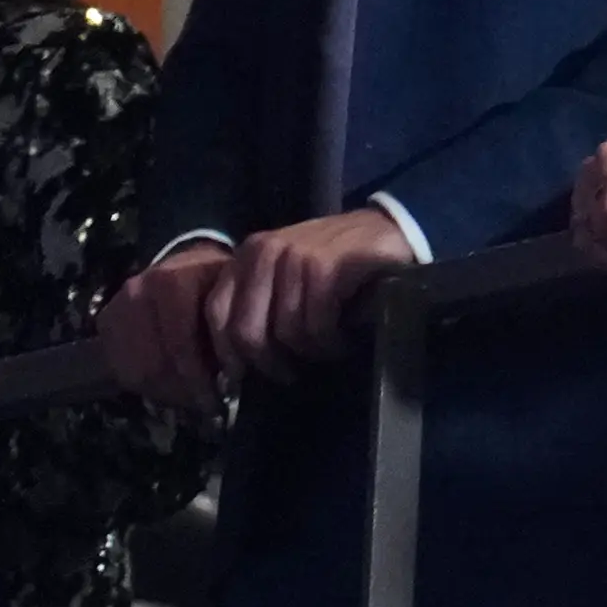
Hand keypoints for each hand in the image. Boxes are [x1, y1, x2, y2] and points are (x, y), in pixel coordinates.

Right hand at [98, 244, 231, 412]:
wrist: (189, 265)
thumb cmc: (220, 288)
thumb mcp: (233, 302)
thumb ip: (229, 334)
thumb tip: (229, 383)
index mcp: (177, 281)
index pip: (180, 344)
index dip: (199, 377)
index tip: (222, 398)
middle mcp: (140, 290)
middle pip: (154, 363)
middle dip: (184, 391)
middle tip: (208, 405)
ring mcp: (118, 305)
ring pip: (136, 372)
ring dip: (167, 393)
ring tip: (192, 398)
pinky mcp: (106, 321)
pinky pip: (121, 370)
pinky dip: (148, 387)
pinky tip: (171, 387)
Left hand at [203, 209, 417, 382]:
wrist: (388, 227)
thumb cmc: (334, 258)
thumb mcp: (284, 271)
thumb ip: (258, 299)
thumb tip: (236, 358)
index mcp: (247, 255)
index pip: (217, 312)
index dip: (226, 351)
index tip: (242, 378)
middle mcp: (264, 252)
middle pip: (246, 329)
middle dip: (268, 362)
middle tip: (289, 374)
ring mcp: (295, 257)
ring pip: (285, 331)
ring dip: (308, 352)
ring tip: (324, 352)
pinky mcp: (326, 267)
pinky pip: (316, 324)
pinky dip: (329, 342)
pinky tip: (342, 342)